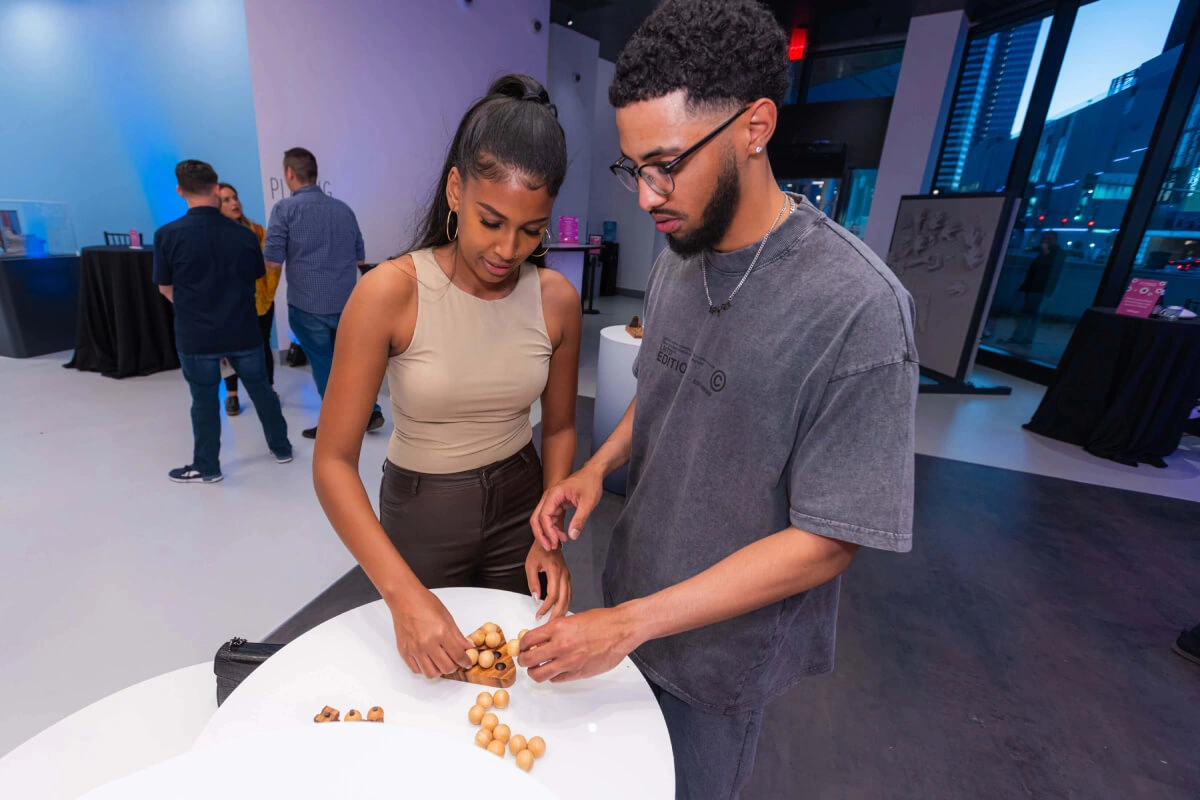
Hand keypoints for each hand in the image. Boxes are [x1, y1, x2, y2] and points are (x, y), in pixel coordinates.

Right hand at [387, 588, 472, 678]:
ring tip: (441, 663)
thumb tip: (468, 646)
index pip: (458, 655)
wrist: (404, 598)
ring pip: (431, 673)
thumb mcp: (446, 616)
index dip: (465, 661)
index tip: (466, 662)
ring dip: (439, 671)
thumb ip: (457, 635)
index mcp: (441, 632)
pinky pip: (416, 670)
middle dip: (454, 667)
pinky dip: (424, 669)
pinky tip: (428, 661)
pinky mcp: (404, 651)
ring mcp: (415, 649)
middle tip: (455, 662)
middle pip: (446, 667)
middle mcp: (427, 643)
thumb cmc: (424, 603)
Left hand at [517, 607, 641, 682]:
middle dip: (524, 661)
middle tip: (525, 660)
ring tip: (538, 669)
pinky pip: (557, 679)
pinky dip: (553, 676)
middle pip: (529, 660)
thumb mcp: (572, 619)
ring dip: (535, 672)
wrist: (621, 629)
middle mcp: (561, 645)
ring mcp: (569, 662)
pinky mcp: (578, 673)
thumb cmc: (602, 621)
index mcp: (558, 628)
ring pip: (539, 675)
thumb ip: (555, 630)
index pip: (528, 640)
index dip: (521, 646)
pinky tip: (557, 670)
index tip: (523, 647)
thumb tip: (540, 639)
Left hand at [525, 543, 571, 620]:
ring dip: (562, 611)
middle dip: (556, 614)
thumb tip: (535, 598)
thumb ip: (533, 582)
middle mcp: (564, 575)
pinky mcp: (568, 577)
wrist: (550, 539)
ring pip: (568, 598)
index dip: (546, 607)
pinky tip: (561, 611)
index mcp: (555, 571)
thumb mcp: (531, 565)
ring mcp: (568, 576)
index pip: (552, 595)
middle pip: (563, 599)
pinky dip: (566, 604)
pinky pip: (569, 594)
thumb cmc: (539, 551)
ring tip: (555, 622)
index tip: (539, 615)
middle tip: (549, 625)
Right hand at [530, 466, 602, 549]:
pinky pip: (549, 518)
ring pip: (541, 519)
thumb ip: (580, 519)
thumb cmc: (590, 484)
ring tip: (557, 544)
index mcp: (554, 494)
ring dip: (546, 533)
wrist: (592, 473)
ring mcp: (551, 500)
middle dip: (541, 535)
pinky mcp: (555, 503)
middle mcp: (549, 497)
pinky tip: (560, 536)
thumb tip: (573, 536)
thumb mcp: (588, 503)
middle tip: (550, 547)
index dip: (548, 531)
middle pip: (536, 518)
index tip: (556, 541)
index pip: (544, 516)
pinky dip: (552, 528)